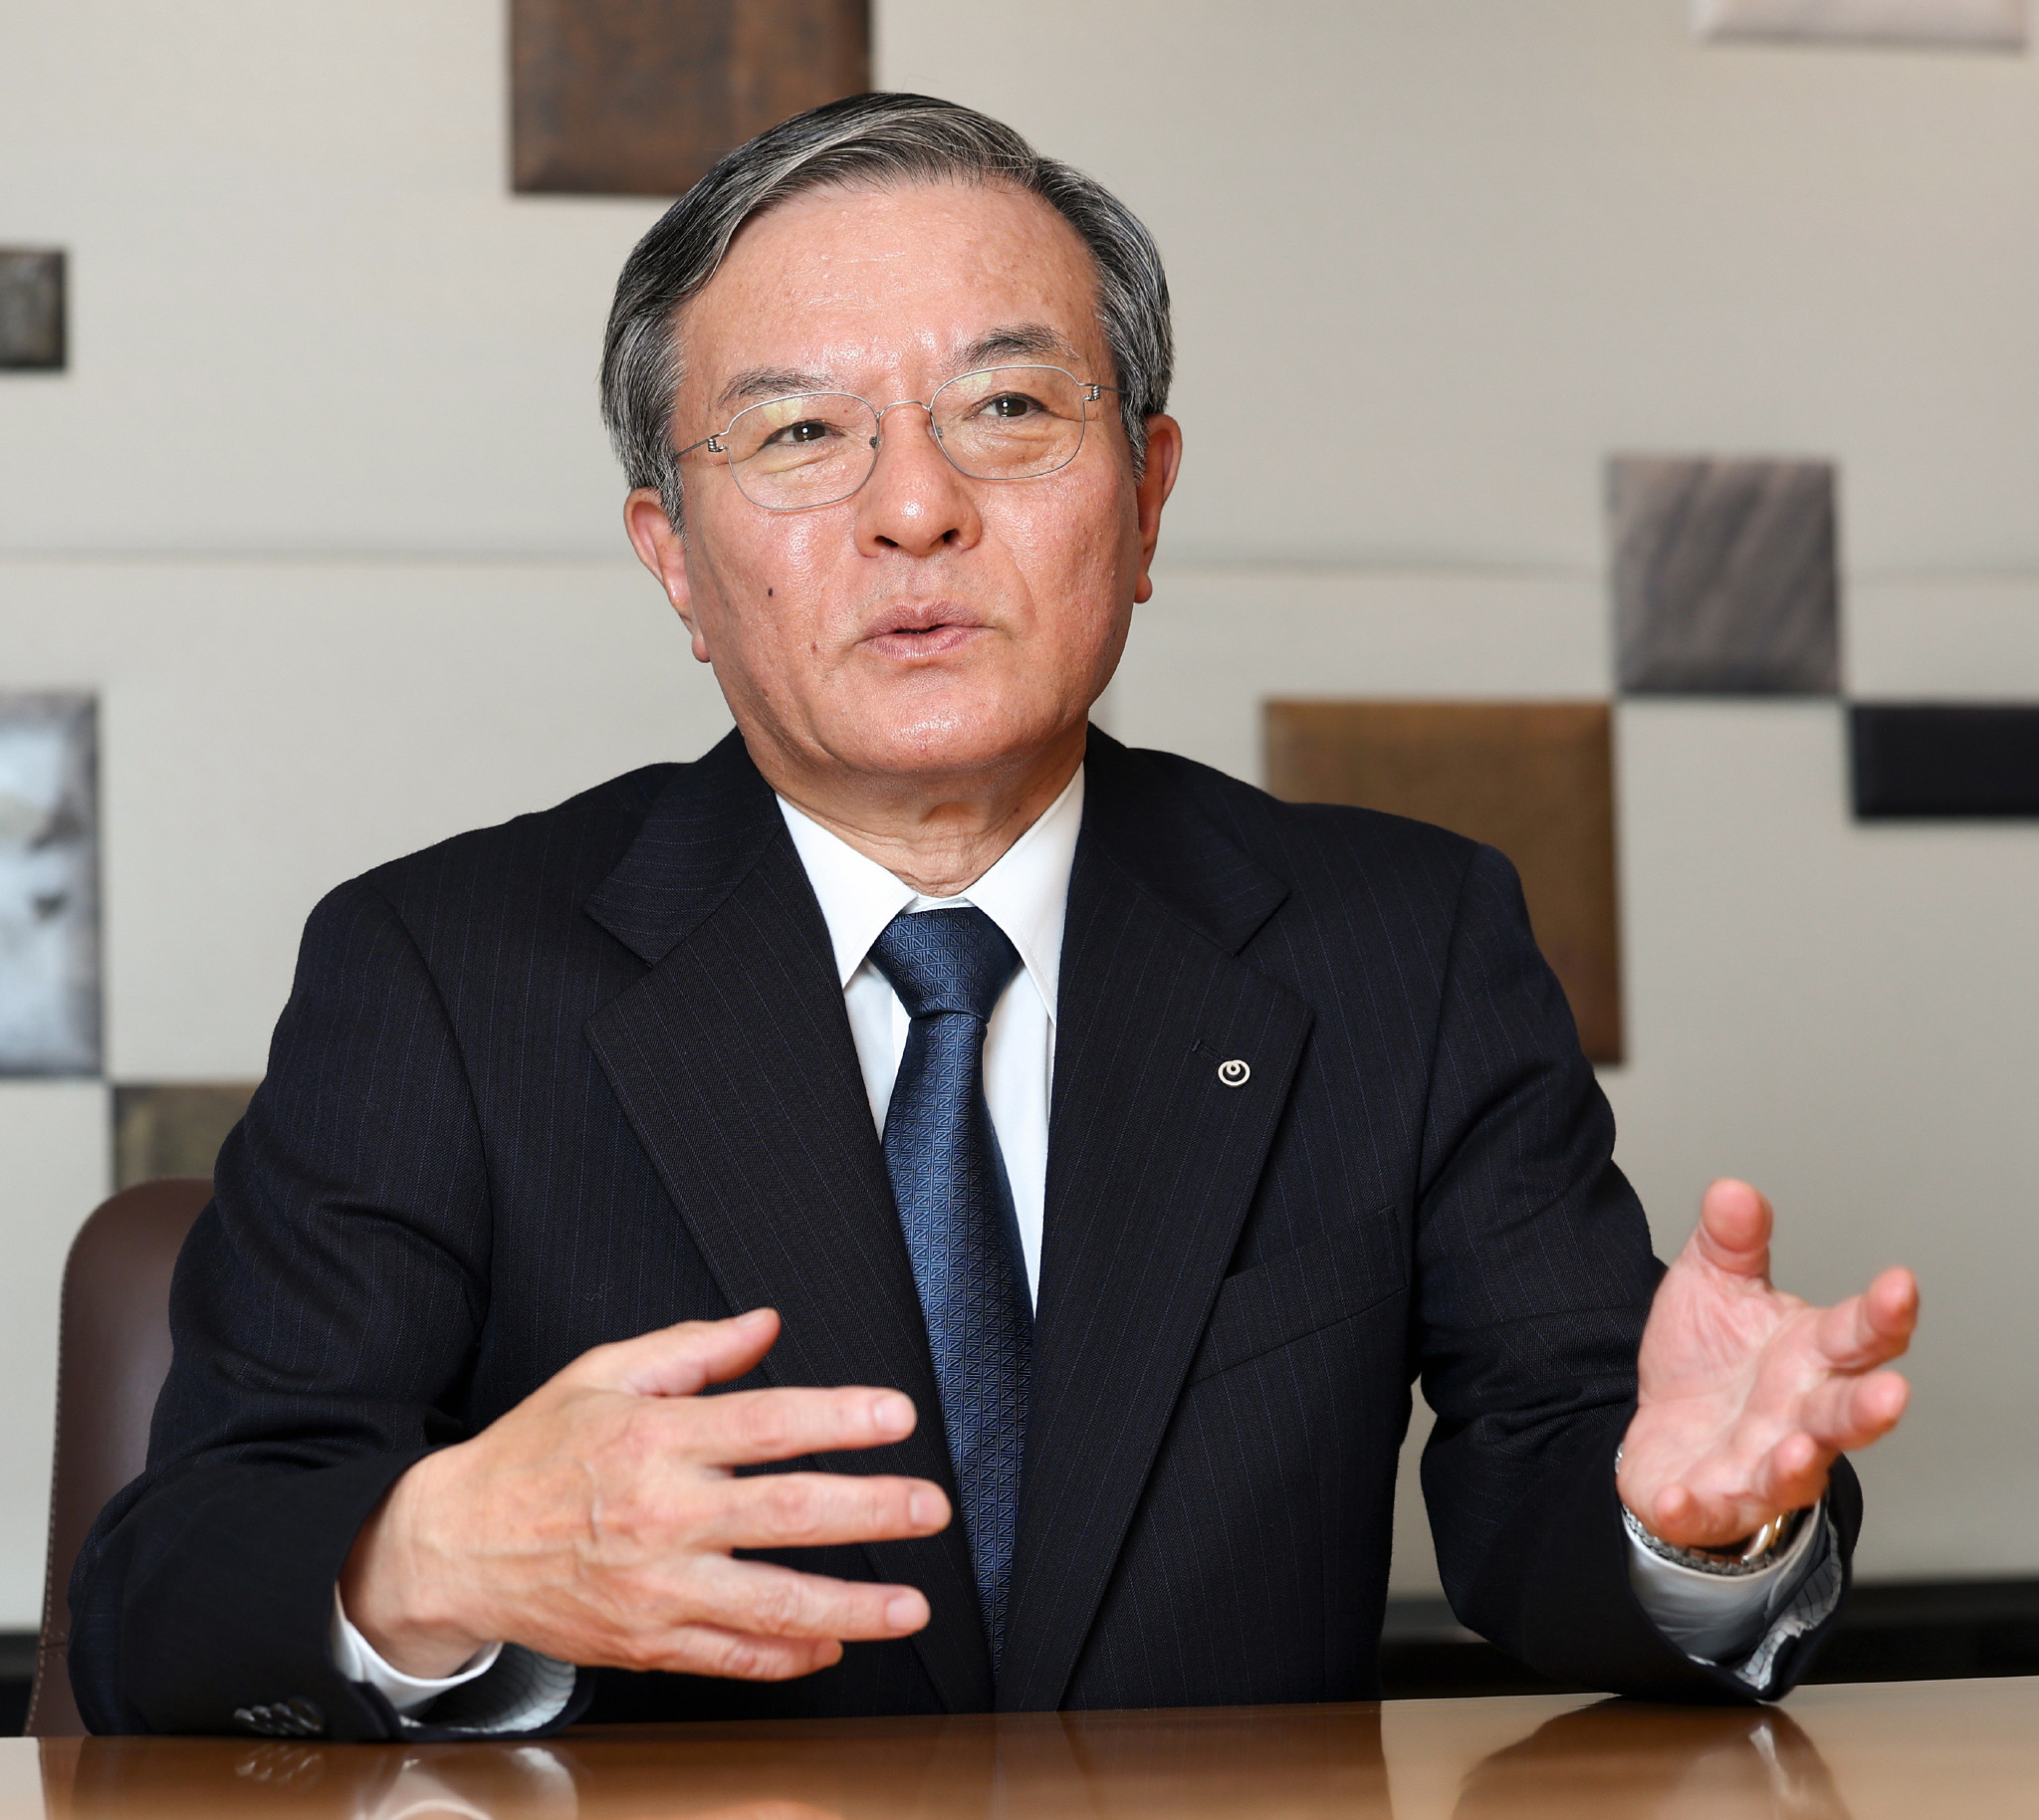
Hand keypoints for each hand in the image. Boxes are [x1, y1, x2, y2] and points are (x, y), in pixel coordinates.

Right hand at [339, 1308, 949, 1679]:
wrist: (453, 1545)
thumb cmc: (533, 1453)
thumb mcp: (602, 1374)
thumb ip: (693, 1350)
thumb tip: (766, 1325)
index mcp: (655, 1436)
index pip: (768, 1424)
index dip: (841, 1419)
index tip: (897, 1417)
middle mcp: (661, 1513)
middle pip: (788, 1513)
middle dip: (872, 1511)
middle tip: (930, 1508)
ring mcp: (655, 1587)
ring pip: (771, 1603)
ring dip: (852, 1608)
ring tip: (912, 1606)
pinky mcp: (645, 1641)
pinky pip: (731, 1658)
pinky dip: (787, 1658)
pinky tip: (832, 1647)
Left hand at [1618, 1179, 1917, 1550]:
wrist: (1662, 1428)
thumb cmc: (1708, 1359)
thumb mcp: (1713, 1283)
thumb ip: (1729, 1241)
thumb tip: (1733, 1192)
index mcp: (1809, 1354)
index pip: (1859, 1334)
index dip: (1884, 1313)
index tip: (1900, 1284)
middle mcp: (1798, 1414)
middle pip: (1844, 1413)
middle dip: (1869, 1406)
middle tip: (1892, 1393)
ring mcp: (1760, 1462)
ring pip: (1794, 1471)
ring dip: (1800, 1464)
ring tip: (1802, 1451)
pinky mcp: (1713, 1499)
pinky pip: (1706, 1508)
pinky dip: (1694, 1507)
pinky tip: (1680, 1497)